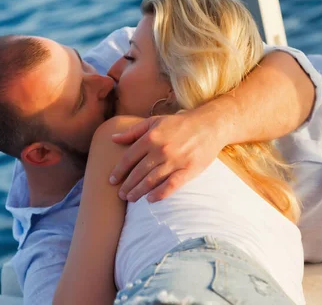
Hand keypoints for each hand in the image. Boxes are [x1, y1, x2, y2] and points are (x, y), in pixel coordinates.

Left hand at [109, 110, 227, 201]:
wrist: (209, 125)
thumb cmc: (179, 124)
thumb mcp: (154, 122)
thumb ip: (133, 131)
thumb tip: (113, 138)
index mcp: (151, 137)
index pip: (129, 158)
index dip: (119, 171)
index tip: (112, 180)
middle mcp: (161, 150)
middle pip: (138, 172)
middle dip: (127, 185)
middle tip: (120, 194)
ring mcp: (175, 161)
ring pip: (151, 180)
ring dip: (138, 192)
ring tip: (131, 198)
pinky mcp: (188, 170)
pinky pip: (171, 185)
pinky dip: (159, 194)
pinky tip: (150, 199)